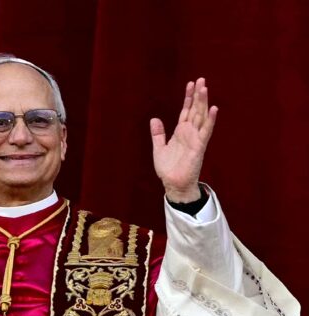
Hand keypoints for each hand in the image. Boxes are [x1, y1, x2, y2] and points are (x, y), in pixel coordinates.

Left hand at [150, 78, 217, 202]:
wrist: (173, 184)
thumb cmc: (168, 169)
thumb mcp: (159, 148)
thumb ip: (158, 134)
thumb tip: (154, 119)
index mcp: (181, 132)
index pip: (186, 111)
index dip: (188, 97)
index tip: (191, 84)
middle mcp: (190, 133)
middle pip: (195, 110)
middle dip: (198, 95)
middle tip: (201, 79)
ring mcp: (196, 138)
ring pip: (201, 117)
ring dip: (203, 102)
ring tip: (205, 88)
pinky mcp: (199, 146)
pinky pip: (206, 131)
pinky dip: (210, 120)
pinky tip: (213, 109)